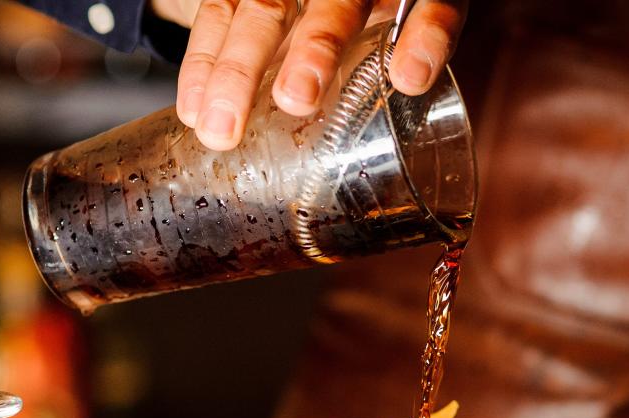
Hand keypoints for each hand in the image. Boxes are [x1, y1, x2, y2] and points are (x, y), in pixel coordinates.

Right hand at [149, 0, 467, 150]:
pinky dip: (202, 65)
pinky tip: (194, 111)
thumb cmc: (371, 49)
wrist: (311, 3)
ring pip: (262, 6)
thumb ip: (399, 108)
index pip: (434, 5)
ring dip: (238, 69)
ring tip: (221, 131)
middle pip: (336, 1)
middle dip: (314, 48)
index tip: (410, 79)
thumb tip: (395, 188)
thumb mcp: (393, 69)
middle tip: (296, 99)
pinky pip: (216, 14)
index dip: (426, 36)